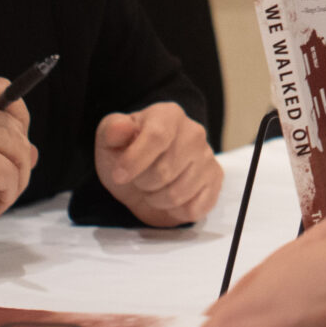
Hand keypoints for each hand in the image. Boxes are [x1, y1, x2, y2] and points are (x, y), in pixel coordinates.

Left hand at [94, 102, 223, 226]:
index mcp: (168, 115)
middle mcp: (194, 132)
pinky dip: (175, 211)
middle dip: (142, 183)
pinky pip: (193, 209)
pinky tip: (170, 199)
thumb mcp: (110, 140)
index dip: (134, 161)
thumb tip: (121, 127)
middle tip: (138, 179)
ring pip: (178, 195)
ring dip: (156, 200)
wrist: (145, 172)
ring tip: (153, 188)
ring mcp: (207, 157)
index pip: (156, 137)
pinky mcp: (215, 180)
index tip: (118, 176)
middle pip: (164, 172)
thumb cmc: (127, 153)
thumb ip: (112, 130)